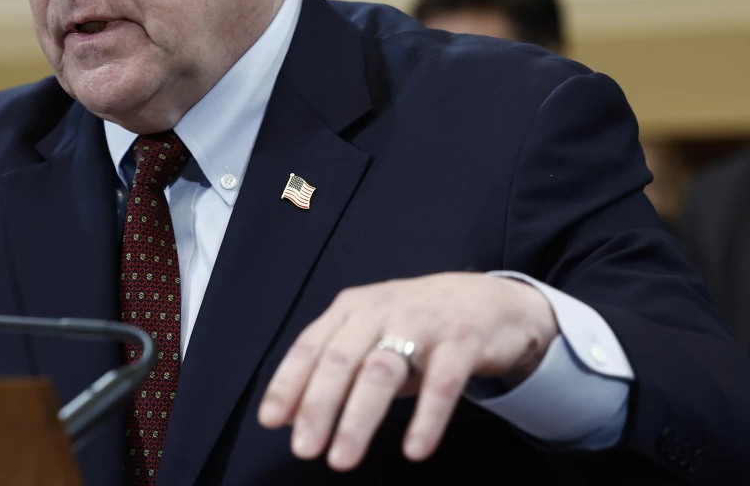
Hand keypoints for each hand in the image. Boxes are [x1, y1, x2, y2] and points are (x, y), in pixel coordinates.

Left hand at [257, 272, 557, 469]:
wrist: (487, 300)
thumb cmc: (416, 324)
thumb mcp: (369, 337)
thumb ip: (331, 370)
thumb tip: (287, 414)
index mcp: (351, 309)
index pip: (310, 346)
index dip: (288, 383)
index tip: (271, 421)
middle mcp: (380, 311)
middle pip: (341, 360)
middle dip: (318, 407)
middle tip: (304, 448)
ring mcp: (422, 324)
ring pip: (382, 372)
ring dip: (358, 419)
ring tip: (342, 458)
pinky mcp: (462, 342)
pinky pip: (442, 383)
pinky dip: (426, 418)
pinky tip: (414, 449)